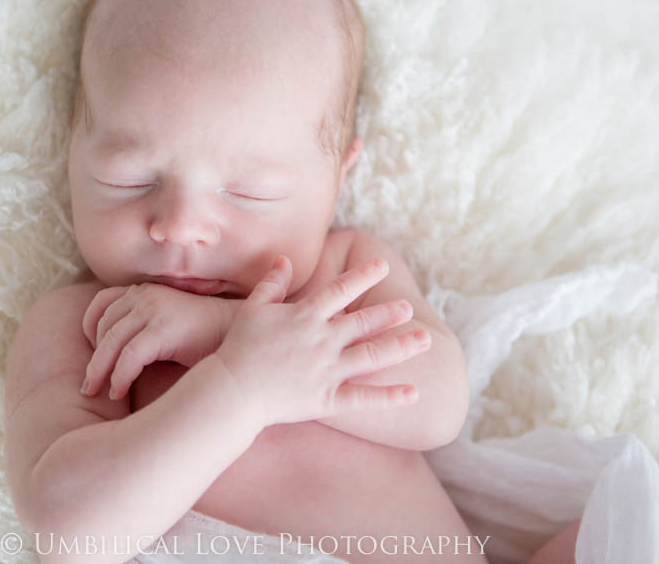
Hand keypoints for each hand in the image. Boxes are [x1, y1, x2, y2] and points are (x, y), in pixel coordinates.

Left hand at [80, 282, 230, 398]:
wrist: (240, 335)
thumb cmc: (205, 336)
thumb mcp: (168, 322)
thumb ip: (144, 326)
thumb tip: (116, 352)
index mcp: (144, 291)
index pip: (101, 303)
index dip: (89, 328)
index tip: (92, 353)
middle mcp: (145, 296)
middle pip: (103, 326)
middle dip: (93, 358)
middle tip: (88, 385)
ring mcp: (154, 310)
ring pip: (111, 342)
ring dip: (100, 371)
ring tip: (97, 392)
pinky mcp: (163, 329)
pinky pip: (129, 356)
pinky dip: (119, 376)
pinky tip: (118, 392)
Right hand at [213, 255, 429, 427]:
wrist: (234, 389)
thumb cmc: (240, 347)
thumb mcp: (253, 308)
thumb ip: (272, 283)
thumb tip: (284, 259)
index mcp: (305, 316)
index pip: (340, 290)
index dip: (362, 276)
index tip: (382, 265)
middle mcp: (322, 340)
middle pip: (364, 322)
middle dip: (389, 312)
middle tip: (409, 306)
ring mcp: (327, 370)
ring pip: (372, 356)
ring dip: (401, 347)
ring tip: (424, 338)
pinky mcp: (327, 399)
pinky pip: (364, 398)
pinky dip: (390, 396)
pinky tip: (414, 392)